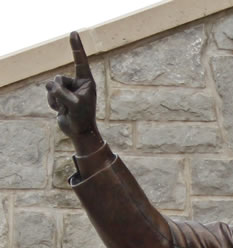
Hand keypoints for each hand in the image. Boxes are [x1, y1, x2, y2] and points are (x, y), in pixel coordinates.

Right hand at [45, 32, 99, 146]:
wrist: (79, 133)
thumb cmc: (82, 118)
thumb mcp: (73, 104)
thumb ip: (61, 92)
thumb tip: (50, 86)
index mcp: (86, 82)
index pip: (80, 61)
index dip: (76, 47)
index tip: (73, 32)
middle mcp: (77, 83)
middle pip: (59, 78)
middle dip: (59, 91)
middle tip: (67, 104)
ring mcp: (68, 90)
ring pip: (52, 86)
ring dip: (55, 99)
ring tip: (64, 109)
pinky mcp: (61, 96)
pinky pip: (50, 94)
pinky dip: (52, 103)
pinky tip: (60, 111)